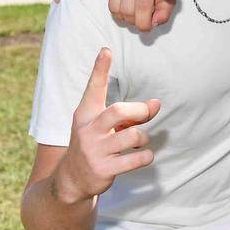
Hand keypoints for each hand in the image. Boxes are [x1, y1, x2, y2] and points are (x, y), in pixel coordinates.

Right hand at [51, 48, 159, 204]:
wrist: (71, 179)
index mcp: (86, 114)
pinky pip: (136, 159)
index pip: (93, 88)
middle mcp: (88, 130)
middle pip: (119, 111)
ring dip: (143, 137)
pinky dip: (146, 156)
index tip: (106, 51)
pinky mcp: (104, 169)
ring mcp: (94, 150)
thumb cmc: (95, 143)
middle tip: (145, 115)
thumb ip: (131, 113)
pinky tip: (142, 156)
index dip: (100, 69)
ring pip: (132, 135)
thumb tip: (157, 103)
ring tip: (138, 142)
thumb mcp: (107, 125)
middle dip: (139, 112)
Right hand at [109, 0, 178, 32]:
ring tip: (136, 16)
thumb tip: (154, 22)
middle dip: (143, 24)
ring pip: (123, 10)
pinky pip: (112, 7)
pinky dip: (119, 15)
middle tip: (146, 23)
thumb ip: (165, 11)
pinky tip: (127, 11)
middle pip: (140, 7)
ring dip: (130, 20)